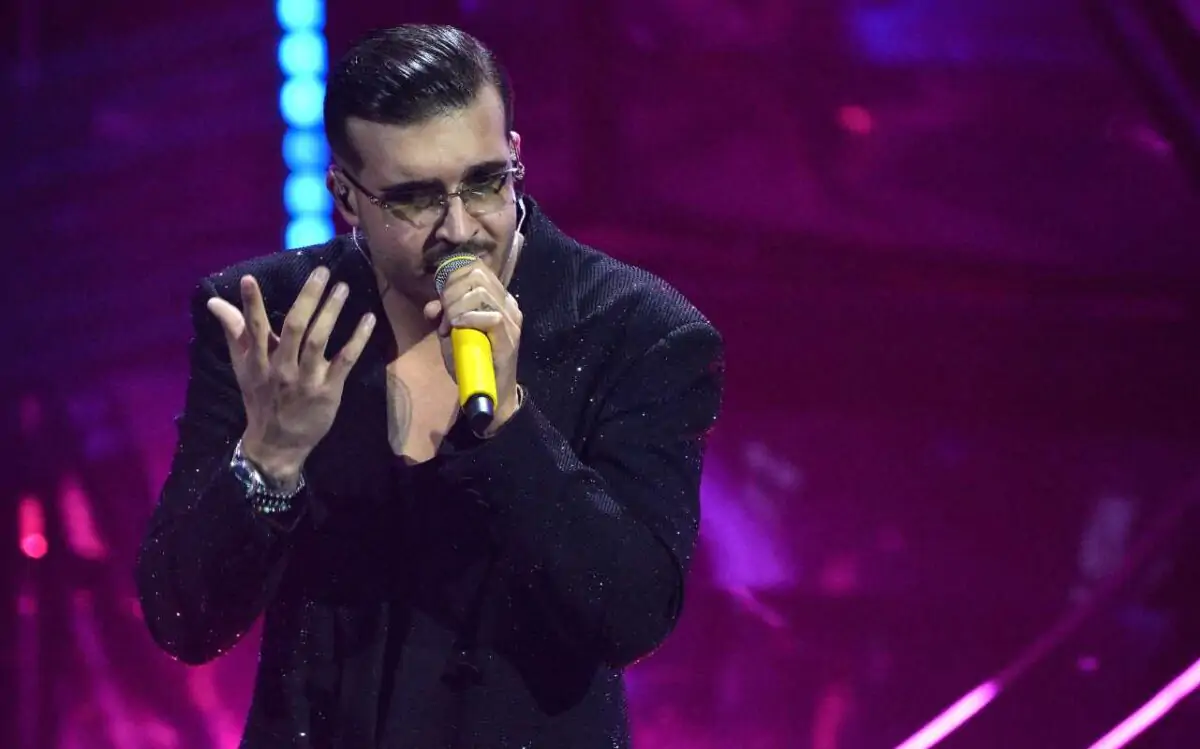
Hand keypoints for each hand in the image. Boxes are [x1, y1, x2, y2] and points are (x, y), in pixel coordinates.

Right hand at [207, 267, 375, 481]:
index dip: (251, 304)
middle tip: (322, 272)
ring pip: (320, 340)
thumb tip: (215, 301)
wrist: (277, 444)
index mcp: (259, 361)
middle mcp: (282, 368)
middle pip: (295, 327)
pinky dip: (358, 339)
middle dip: (308, 297)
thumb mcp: (243, 367)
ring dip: (332, 311)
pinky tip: (368, 318)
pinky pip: (346, 360)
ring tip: (343, 288)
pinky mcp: (329, 390)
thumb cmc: (260, 399)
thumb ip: (234, 331)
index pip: (254, 328)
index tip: (250, 278)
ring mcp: (307, 379)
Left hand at [422, 261, 522, 432]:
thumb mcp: (451, 333)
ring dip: (457, 306)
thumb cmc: (472, 360)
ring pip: (480, 292)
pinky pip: (490, 316)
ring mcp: (511, 319)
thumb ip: (442, 315)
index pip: (476, 267)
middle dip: (451, 291)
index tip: (441, 297)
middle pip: (476, 275)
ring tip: (450, 326)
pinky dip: (468, 319)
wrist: (490, 392)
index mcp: (497, 297)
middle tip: (444, 314)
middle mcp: (508, 303)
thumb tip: (431, 306)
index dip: (452, 276)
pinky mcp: (510, 337)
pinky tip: (458, 328)